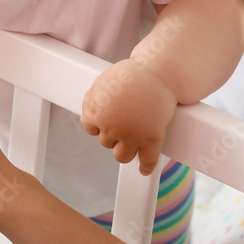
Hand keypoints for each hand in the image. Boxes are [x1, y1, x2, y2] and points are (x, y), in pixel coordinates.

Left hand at [80, 59, 177, 174]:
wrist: (157, 73)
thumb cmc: (130, 75)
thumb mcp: (101, 83)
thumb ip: (91, 102)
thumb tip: (86, 120)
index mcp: (98, 114)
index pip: (90, 129)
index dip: (99, 124)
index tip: (107, 120)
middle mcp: (112, 128)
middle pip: (106, 142)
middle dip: (113, 134)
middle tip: (124, 123)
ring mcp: (133, 136)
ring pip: (121, 156)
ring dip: (124, 150)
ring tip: (130, 143)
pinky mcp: (152, 139)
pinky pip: (148, 161)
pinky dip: (146, 167)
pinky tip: (144, 170)